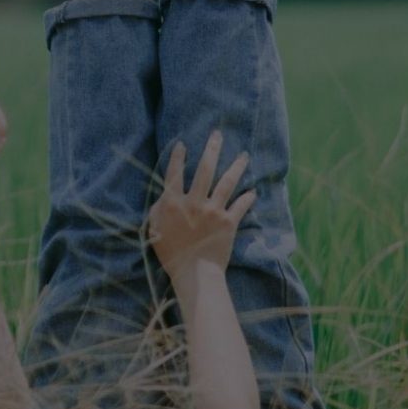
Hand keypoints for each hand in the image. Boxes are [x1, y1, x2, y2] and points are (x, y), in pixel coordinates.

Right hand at [145, 129, 255, 290]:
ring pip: (227, 182)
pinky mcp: (228, 223)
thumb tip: (163, 194)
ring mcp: (213, 211)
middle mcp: (194, 202)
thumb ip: (158, 209)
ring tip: (244, 155)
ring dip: (236, 167)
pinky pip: (240, 206)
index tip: (182, 144)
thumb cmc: (170, 253)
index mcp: (174, 203)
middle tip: (218, 134)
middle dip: (212, 149)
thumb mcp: (154, 229)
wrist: (194, 274)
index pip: (174, 173)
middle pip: (205, 169)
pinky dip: (248, 198)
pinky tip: (253, 190)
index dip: (177, 157)